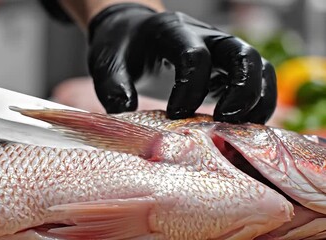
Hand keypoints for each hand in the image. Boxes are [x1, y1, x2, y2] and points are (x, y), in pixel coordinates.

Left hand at [88, 3, 275, 123]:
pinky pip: (255, 74)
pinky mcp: (223, 61)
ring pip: (257, 64)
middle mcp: (203, 34)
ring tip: (241, 126)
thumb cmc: (120, 45)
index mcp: (171, 31)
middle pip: (242, 54)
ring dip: (257, 97)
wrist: (132, 28)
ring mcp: (218, 46)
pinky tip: (239, 121)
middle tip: (225, 122)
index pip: (194, 56)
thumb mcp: (107, 63)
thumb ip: (114, 87)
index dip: (190, 88)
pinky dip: (257, 98)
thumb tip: (129, 113)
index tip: (175, 115)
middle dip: (242, 90)